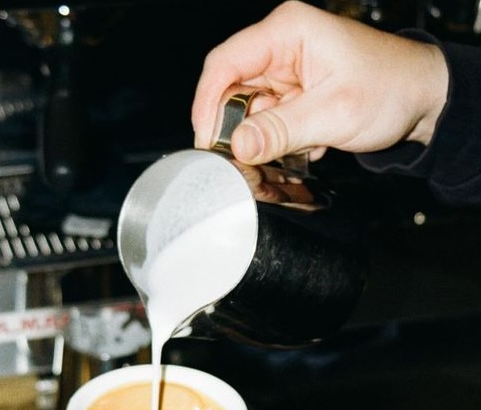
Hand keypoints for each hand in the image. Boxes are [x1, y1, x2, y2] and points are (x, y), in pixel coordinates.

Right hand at [192, 0, 447, 164]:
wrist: (423, 100)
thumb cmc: (390, 88)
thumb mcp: (333, 113)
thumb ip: (281, 130)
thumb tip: (239, 146)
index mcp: (287, 32)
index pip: (225, 63)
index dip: (208, 103)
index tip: (207, 140)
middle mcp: (281, 48)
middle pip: (232, 91)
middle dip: (238, 128)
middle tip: (247, 158)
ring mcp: (286, 74)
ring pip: (249, 113)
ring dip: (266, 139)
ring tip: (299, 146)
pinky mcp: (293, 97)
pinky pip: (268, 124)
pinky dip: (281, 142)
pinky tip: (309, 143)